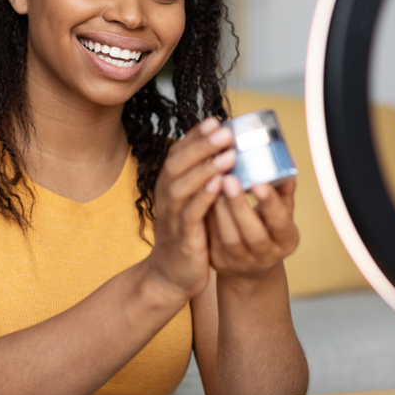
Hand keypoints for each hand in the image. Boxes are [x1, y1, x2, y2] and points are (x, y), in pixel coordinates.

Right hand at [148, 118, 235, 299]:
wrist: (172, 275)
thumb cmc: (188, 233)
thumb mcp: (193, 201)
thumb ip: (203, 178)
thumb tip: (227, 150)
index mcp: (169, 184)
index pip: (179, 152)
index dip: (196, 135)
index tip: (216, 119)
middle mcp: (166, 196)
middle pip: (178, 163)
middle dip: (202, 145)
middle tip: (225, 131)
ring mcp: (172, 216)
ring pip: (182, 186)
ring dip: (205, 168)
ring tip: (228, 155)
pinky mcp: (182, 237)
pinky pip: (191, 214)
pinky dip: (204, 197)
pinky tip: (220, 186)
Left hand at [206, 176, 299, 282]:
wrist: (251, 266)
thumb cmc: (268, 228)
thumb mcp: (281, 212)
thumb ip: (283, 188)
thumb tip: (289, 157)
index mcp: (286, 241)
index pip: (280, 223)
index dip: (270, 204)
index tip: (258, 182)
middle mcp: (266, 256)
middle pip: (253, 234)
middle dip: (240, 206)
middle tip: (229, 179)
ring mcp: (241, 262)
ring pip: (230, 239)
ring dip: (221, 210)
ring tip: (215, 184)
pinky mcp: (219, 262)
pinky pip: (212, 239)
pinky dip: (209, 217)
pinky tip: (205, 197)